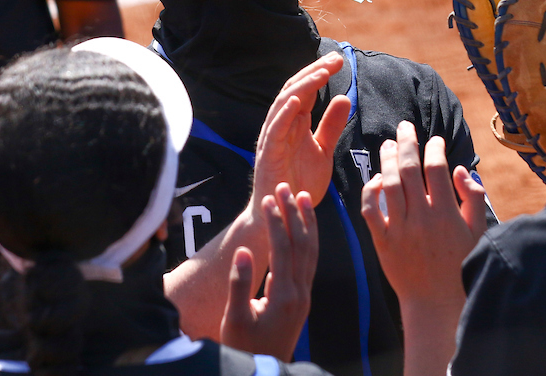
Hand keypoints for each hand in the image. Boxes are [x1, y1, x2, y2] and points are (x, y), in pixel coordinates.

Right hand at [221, 183, 317, 359]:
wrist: (264, 372)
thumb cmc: (244, 347)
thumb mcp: (234, 318)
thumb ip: (239, 284)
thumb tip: (245, 250)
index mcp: (283, 296)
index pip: (283, 249)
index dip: (276, 222)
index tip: (269, 199)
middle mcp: (299, 293)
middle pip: (302, 245)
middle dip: (295, 214)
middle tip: (286, 187)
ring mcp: (304, 296)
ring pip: (311, 252)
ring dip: (307, 223)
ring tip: (302, 198)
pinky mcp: (302, 300)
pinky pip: (310, 262)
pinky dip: (308, 240)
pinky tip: (304, 229)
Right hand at [252, 53, 350, 211]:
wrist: (285, 215)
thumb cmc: (300, 184)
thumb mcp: (323, 151)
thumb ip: (331, 126)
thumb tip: (345, 98)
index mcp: (295, 123)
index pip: (307, 90)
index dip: (321, 73)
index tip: (339, 60)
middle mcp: (281, 126)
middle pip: (295, 90)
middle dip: (314, 72)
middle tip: (334, 58)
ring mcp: (272, 138)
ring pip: (284, 104)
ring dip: (303, 86)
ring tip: (321, 73)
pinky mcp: (267, 155)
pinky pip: (274, 130)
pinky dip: (284, 113)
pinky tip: (298, 100)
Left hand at [361, 121, 486, 307]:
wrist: (436, 301)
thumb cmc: (460, 264)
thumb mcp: (477, 231)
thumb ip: (473, 197)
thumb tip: (458, 168)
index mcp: (447, 214)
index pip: (437, 169)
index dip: (435, 148)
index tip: (435, 139)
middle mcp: (421, 218)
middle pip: (410, 169)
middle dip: (407, 142)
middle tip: (405, 126)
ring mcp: (399, 229)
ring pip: (389, 184)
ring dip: (387, 160)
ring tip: (388, 145)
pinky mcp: (382, 241)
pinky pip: (370, 209)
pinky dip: (370, 191)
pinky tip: (376, 179)